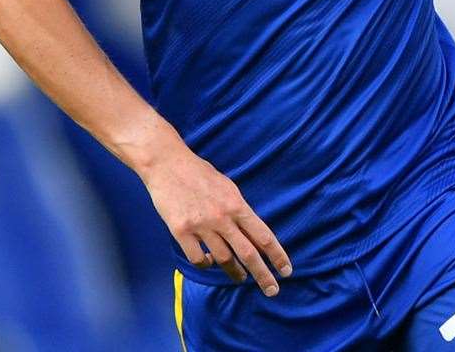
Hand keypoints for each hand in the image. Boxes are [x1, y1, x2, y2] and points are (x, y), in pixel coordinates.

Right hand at [139, 144, 291, 295]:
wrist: (167, 164)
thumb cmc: (199, 173)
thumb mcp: (227, 187)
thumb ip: (239, 210)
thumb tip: (251, 233)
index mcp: (236, 204)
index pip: (263, 235)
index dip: (277, 255)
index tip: (286, 270)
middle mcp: (222, 217)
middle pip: (248, 254)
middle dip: (263, 275)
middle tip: (272, 290)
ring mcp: (201, 226)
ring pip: (223, 259)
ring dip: (234, 272)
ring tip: (240, 277)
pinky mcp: (181, 232)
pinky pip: (198, 259)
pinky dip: (206, 264)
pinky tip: (209, 262)